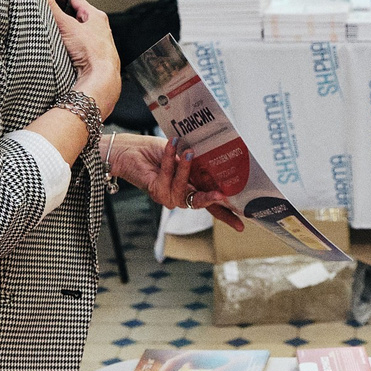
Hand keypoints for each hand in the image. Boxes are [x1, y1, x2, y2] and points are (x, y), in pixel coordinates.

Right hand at [47, 0, 121, 116]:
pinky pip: (75, 46)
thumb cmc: (93, 54)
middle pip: (74, 14)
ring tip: (52, 31)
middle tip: (46, 12)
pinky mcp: (90, 57)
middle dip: (59, 13)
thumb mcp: (68, 26)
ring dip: (63, 31)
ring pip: (75, 31)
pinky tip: (60, 49)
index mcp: (96, 16)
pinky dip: (66, 45)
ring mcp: (95, 43)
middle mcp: (98, 29)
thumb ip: (52, 8)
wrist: (101, 80)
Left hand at [109, 134, 241, 227]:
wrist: (128, 149)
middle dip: (211, 199)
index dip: (226, 214)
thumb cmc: (155, 152)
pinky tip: (172, 145)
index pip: (210, 203)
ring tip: (190, 152)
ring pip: (182, 190)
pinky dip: (170, 159)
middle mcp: (179, 195)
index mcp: (190, 187)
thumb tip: (213, 166)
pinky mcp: (155, 191)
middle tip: (221, 194)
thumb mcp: (181, 156)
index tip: (242, 225)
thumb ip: (196, 165)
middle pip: (200, 204)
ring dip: (186, 170)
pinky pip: (167, 177)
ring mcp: (167, 196)